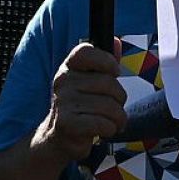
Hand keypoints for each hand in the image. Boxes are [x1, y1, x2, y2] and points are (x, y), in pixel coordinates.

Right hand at [38, 43, 127, 160]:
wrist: (58, 138)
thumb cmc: (81, 107)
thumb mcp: (91, 82)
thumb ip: (105, 63)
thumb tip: (117, 41)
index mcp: (69, 67)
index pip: (86, 52)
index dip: (106, 60)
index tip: (114, 72)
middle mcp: (63, 81)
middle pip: (108, 83)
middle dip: (120, 98)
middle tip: (115, 107)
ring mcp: (63, 102)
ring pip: (109, 106)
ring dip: (118, 118)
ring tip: (112, 122)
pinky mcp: (66, 123)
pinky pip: (103, 123)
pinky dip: (110, 129)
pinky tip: (104, 130)